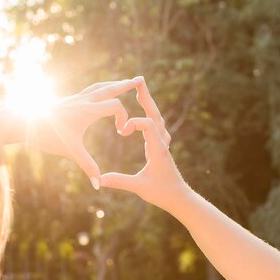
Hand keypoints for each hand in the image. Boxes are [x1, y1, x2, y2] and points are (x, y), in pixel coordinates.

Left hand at [34, 78, 143, 187]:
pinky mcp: (68, 101)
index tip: (123, 132)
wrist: (22, 121)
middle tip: (140, 79)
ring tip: (123, 82)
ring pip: (98, 87)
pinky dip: (99, 89)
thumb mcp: (70, 152)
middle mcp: (83, 101)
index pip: (115, 106)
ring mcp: (75, 99)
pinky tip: (98, 93)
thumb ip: (88, 167)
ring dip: (113, 85)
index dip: (124, 118)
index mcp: (87, 111)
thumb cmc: (47, 136)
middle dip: (126, 85)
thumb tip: (98, 186)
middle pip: (110, 89)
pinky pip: (88, 91)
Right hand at [100, 78, 188, 212]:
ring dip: (149, 103)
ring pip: (157, 118)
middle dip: (146, 98)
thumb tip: (100, 180)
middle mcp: (162, 143)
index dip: (134, 123)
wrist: (180, 198)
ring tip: (139, 90)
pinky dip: (150, 114)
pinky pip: (157, 126)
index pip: (148, 125)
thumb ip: (120, 181)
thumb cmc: (162, 193)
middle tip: (138, 81)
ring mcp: (163, 144)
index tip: (122, 131)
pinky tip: (146, 111)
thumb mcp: (139, 188)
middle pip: (155, 114)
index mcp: (158, 149)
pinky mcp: (162, 147)